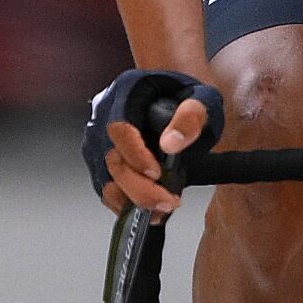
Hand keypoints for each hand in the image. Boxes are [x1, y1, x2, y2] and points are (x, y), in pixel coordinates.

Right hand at [88, 68, 208, 216]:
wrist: (179, 104)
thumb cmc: (187, 97)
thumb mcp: (201, 99)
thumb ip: (190, 117)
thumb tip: (171, 144)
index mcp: (126, 93)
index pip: (119, 128)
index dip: (135, 155)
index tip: (156, 173)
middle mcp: (105, 116)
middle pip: (112, 161)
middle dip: (140, 189)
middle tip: (168, 201)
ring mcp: (101, 142)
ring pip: (107, 181)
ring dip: (135, 201)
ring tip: (164, 208)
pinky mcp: (105, 165)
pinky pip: (109, 191)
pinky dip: (129, 205)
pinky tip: (153, 210)